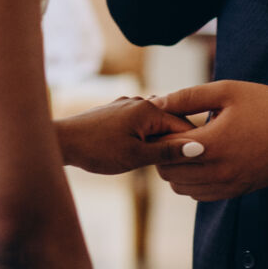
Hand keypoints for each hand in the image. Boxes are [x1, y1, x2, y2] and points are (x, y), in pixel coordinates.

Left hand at [56, 96, 196, 174]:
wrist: (63, 142)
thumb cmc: (97, 150)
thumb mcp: (136, 156)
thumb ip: (167, 152)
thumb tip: (197, 149)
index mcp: (149, 109)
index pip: (183, 124)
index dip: (194, 143)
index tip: (204, 161)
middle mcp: (140, 102)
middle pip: (170, 123)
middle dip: (179, 142)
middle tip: (189, 166)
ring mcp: (128, 105)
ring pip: (155, 124)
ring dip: (163, 141)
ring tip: (168, 163)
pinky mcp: (117, 112)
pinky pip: (142, 124)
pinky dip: (148, 137)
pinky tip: (147, 153)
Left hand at [148, 80, 267, 200]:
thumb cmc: (266, 105)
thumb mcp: (226, 91)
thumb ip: (187, 97)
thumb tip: (157, 101)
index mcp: (211, 145)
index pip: (165, 148)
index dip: (159, 134)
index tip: (165, 121)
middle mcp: (217, 171)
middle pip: (168, 172)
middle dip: (164, 152)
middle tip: (174, 133)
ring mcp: (228, 185)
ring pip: (181, 188)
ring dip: (177, 169)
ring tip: (187, 146)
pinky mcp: (237, 191)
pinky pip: (200, 195)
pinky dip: (192, 181)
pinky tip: (202, 160)